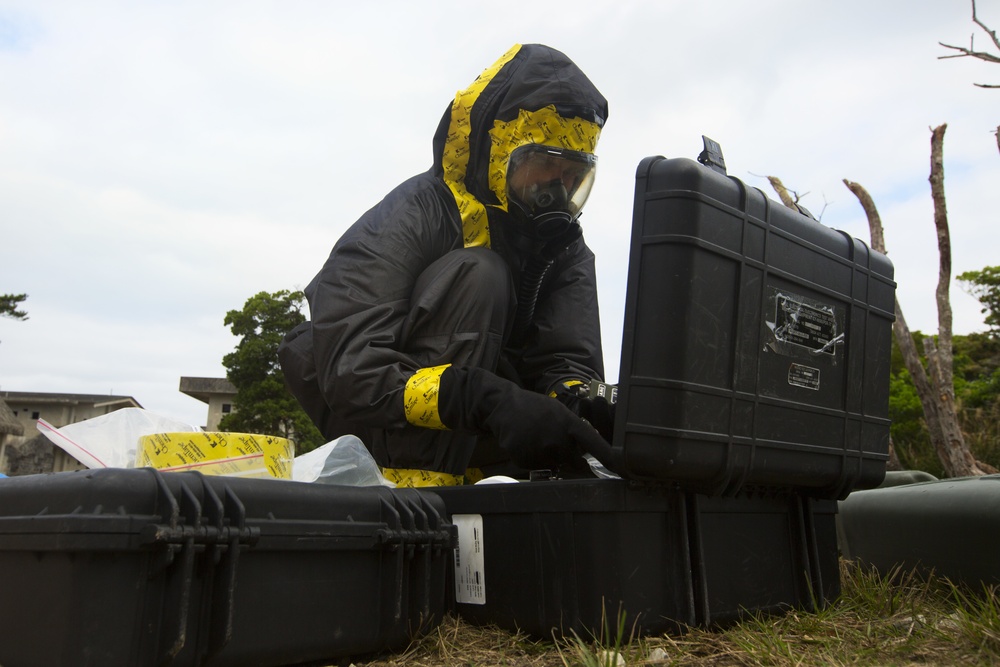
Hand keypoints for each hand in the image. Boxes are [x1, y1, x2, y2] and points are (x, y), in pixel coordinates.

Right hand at [439, 366, 610, 469]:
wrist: (503, 406)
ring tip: (535, 437)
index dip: (608, 456)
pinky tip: (525, 442)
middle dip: (566, 455)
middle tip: (550, 438)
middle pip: (571, 460)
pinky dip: (532, 458)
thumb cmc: (534, 408)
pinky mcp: (524, 459)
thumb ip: (573, 431)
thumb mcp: (558, 412)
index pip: (593, 443)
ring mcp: (540, 449)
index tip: (622, 469)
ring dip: (547, 456)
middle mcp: (556, 438)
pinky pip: (535, 467)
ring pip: (552, 464)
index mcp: (568, 423)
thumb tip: (586, 454)